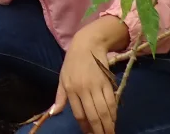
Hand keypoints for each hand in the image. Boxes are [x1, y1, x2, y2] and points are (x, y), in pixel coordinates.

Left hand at [50, 18, 127, 133]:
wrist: (88, 44)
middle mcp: (84, 89)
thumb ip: (60, 96)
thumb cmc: (73, 62)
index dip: (85, 127)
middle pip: (93, 115)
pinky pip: (113, 102)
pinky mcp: (108, 83)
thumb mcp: (62, 77)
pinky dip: (114, 114)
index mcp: (71, 88)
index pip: (79, 114)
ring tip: (110, 133)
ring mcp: (97, 86)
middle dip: (99, 130)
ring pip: (105, 111)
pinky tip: (114, 120)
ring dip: (108, 125)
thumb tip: (54, 113)